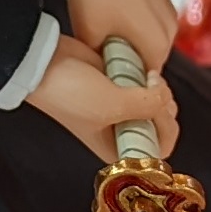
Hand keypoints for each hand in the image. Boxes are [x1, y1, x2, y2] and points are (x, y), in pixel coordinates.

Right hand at [25, 31, 177, 163]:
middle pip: (162, 124)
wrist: (45, 61)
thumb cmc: (65, 92)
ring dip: (157, 87)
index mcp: (116, 146)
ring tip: (145, 75)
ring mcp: (121, 104)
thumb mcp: (111, 105)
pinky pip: (147, 82)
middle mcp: (121, 129)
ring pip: (157, 101)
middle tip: (152, 88)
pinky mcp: (119, 82)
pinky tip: (141, 68)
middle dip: (164, 105)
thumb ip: (147, 105)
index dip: (165, 130)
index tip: (158, 111)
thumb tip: (165, 98)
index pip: (157, 149)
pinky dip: (148, 74)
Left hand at [63, 0, 178, 77]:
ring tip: (101, 28)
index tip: (103, 75)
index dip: (122, 82)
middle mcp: (170, 31)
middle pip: (147, 61)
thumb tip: (102, 71)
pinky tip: (109, 12)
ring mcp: (167, 12)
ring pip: (146, 41)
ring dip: (126, 41)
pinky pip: (147, 22)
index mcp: (158, 45)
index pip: (144, 83)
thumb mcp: (88, 33)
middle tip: (97, 52)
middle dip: (124, 61)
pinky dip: (131, 24)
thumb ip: (100, 61)